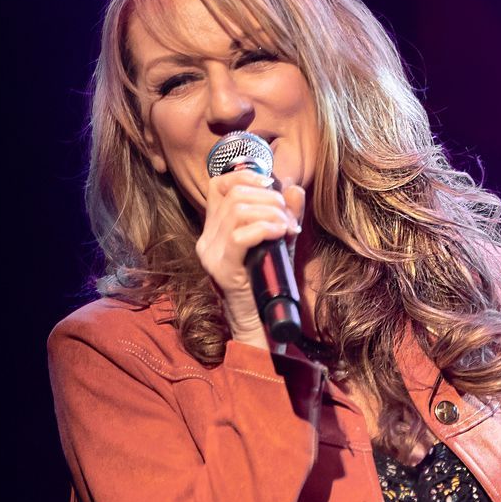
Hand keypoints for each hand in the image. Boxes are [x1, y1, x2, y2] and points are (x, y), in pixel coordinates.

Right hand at [196, 169, 304, 350]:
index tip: (272, 186)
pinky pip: (241, 235)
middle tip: (288, 217)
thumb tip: (293, 188)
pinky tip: (281, 233)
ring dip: (272, 213)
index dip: (246, 176)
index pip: (219, 185)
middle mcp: (207, 238)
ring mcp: (211, 253)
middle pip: (235, 195)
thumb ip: (286, 216)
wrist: (261, 325)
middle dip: (269, 198)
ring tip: (287, 228)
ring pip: (238, 211)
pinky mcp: (222, 269)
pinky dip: (266, 228)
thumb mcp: (279, 243)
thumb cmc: (269, 284)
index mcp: (215, 228)